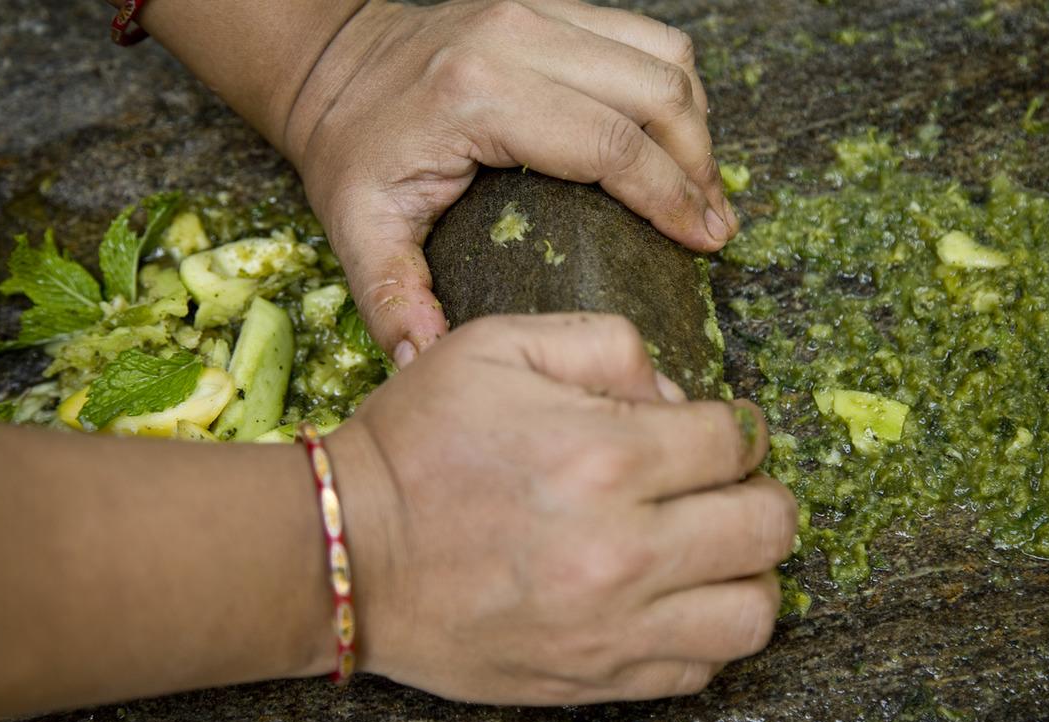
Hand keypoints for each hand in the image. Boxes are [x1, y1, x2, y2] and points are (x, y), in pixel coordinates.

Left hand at [284, 0, 738, 363]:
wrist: (333, 69)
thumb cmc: (353, 152)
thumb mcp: (359, 231)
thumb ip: (395, 299)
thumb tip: (430, 360)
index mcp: (479, 97)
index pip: (610, 142)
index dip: (670, 196)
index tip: (706, 242)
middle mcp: (518, 38)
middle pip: (655, 92)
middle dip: (699, 165)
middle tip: (714, 227)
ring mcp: (538, 11)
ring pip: (662, 55)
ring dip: (696, 123)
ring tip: (702, 188)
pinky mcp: (549, 6)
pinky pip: (642, 37)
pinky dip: (672, 87)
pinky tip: (672, 139)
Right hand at [329, 314, 795, 703]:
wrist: (344, 555)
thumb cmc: (416, 443)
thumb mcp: (495, 346)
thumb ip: (603, 344)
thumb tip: (675, 396)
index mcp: (605, 455)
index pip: (738, 441)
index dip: (738, 427)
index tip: (718, 432)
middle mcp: (623, 550)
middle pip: (768, 526)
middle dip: (760, 493)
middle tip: (726, 486)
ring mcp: (611, 627)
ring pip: (754, 615)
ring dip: (750, 573)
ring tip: (714, 550)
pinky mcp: (591, 679)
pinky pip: (699, 671)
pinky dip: (703, 632)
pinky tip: (670, 599)